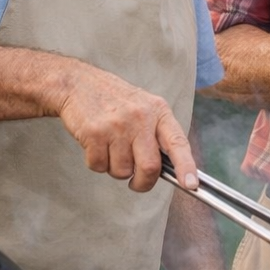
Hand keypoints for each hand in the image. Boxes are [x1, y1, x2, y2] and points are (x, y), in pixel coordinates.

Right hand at [56, 67, 195, 191]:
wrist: (78, 83)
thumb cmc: (115, 101)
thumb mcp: (145, 107)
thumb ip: (158, 134)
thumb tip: (172, 169)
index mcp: (159, 111)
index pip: (178, 143)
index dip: (186, 166)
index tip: (191, 185)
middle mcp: (141, 117)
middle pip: (150, 167)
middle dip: (143, 183)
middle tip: (136, 182)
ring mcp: (117, 125)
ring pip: (122, 171)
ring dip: (115, 169)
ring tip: (111, 148)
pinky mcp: (94, 133)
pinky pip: (98, 166)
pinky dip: (97, 163)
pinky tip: (96, 144)